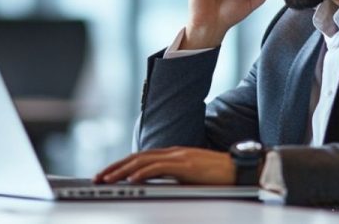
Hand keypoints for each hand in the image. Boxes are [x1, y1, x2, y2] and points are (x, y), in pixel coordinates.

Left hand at [93, 147, 234, 184]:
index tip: (107, 174)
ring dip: (121, 171)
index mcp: (171, 154)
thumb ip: (172, 175)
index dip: (121, 165)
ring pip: (142, 162)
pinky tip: (131, 181)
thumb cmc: (217, 175)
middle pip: (135, 158)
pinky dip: (142, 174)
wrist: (240, 169)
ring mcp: (177, 157)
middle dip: (114, 168)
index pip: (139, 158)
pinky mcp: (185, 165)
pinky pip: (158, 169)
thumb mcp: (189, 175)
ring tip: (107, 180)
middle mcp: (171, 153)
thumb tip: (154, 185)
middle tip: (98, 178)